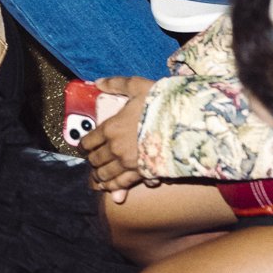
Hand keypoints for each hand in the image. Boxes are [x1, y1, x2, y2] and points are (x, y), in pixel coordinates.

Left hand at [79, 76, 155, 199]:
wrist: (188, 123)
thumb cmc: (163, 103)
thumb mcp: (138, 86)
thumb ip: (116, 84)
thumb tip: (98, 82)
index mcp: (111, 127)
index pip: (88, 141)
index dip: (84, 145)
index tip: (84, 147)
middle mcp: (116, 148)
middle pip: (95, 159)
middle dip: (92, 160)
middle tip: (92, 161)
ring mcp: (129, 163)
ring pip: (106, 174)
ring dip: (100, 176)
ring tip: (97, 178)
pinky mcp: (143, 173)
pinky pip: (123, 184)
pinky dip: (114, 188)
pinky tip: (111, 191)